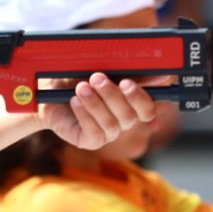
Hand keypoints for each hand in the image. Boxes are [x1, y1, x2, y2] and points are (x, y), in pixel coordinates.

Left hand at [37, 72, 164, 148]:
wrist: (49, 90)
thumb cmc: (78, 78)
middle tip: (96, 78)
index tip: (126, 82)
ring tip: (80, 88)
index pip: (147, 110)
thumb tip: (163, 75)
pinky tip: (75, 102)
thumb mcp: (105, 70)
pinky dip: (85, 115)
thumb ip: (132, 73)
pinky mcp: (90, 141)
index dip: (140, 98)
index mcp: (130, 104)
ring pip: (112, 124)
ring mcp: (107, 133)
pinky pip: (95, 133)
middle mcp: (122, 121)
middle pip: (129, 116)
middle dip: (112, 95)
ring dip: (95, 103)